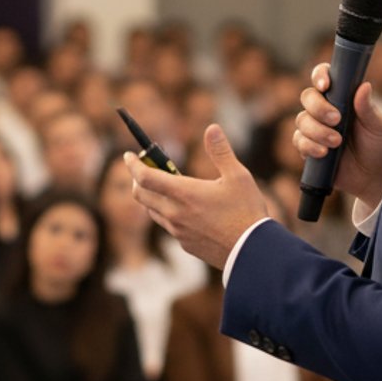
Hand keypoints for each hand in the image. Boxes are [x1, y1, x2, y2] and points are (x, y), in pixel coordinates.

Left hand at [125, 125, 269, 271]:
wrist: (253, 252)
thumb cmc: (246, 212)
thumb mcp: (237, 176)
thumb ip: (221, 151)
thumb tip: (211, 128)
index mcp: (184, 193)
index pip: (145, 177)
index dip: (133, 164)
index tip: (128, 156)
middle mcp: (175, 214)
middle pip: (141, 195)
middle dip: (138, 179)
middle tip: (144, 168)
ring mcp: (178, 232)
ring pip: (153, 212)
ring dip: (152, 197)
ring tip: (166, 187)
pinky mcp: (185, 245)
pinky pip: (169, 227)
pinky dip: (168, 214)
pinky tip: (185, 211)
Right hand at [293, 63, 381, 208]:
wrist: (374, 177)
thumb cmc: (379, 146)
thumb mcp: (378, 126)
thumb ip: (368, 108)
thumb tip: (364, 86)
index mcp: (342, 97)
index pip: (324, 78)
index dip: (320, 76)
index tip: (325, 84)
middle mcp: (325, 110)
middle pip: (307, 97)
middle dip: (319, 108)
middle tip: (337, 120)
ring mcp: (315, 129)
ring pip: (301, 120)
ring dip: (316, 131)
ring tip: (336, 142)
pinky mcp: (309, 148)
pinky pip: (299, 141)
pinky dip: (309, 146)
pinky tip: (324, 153)